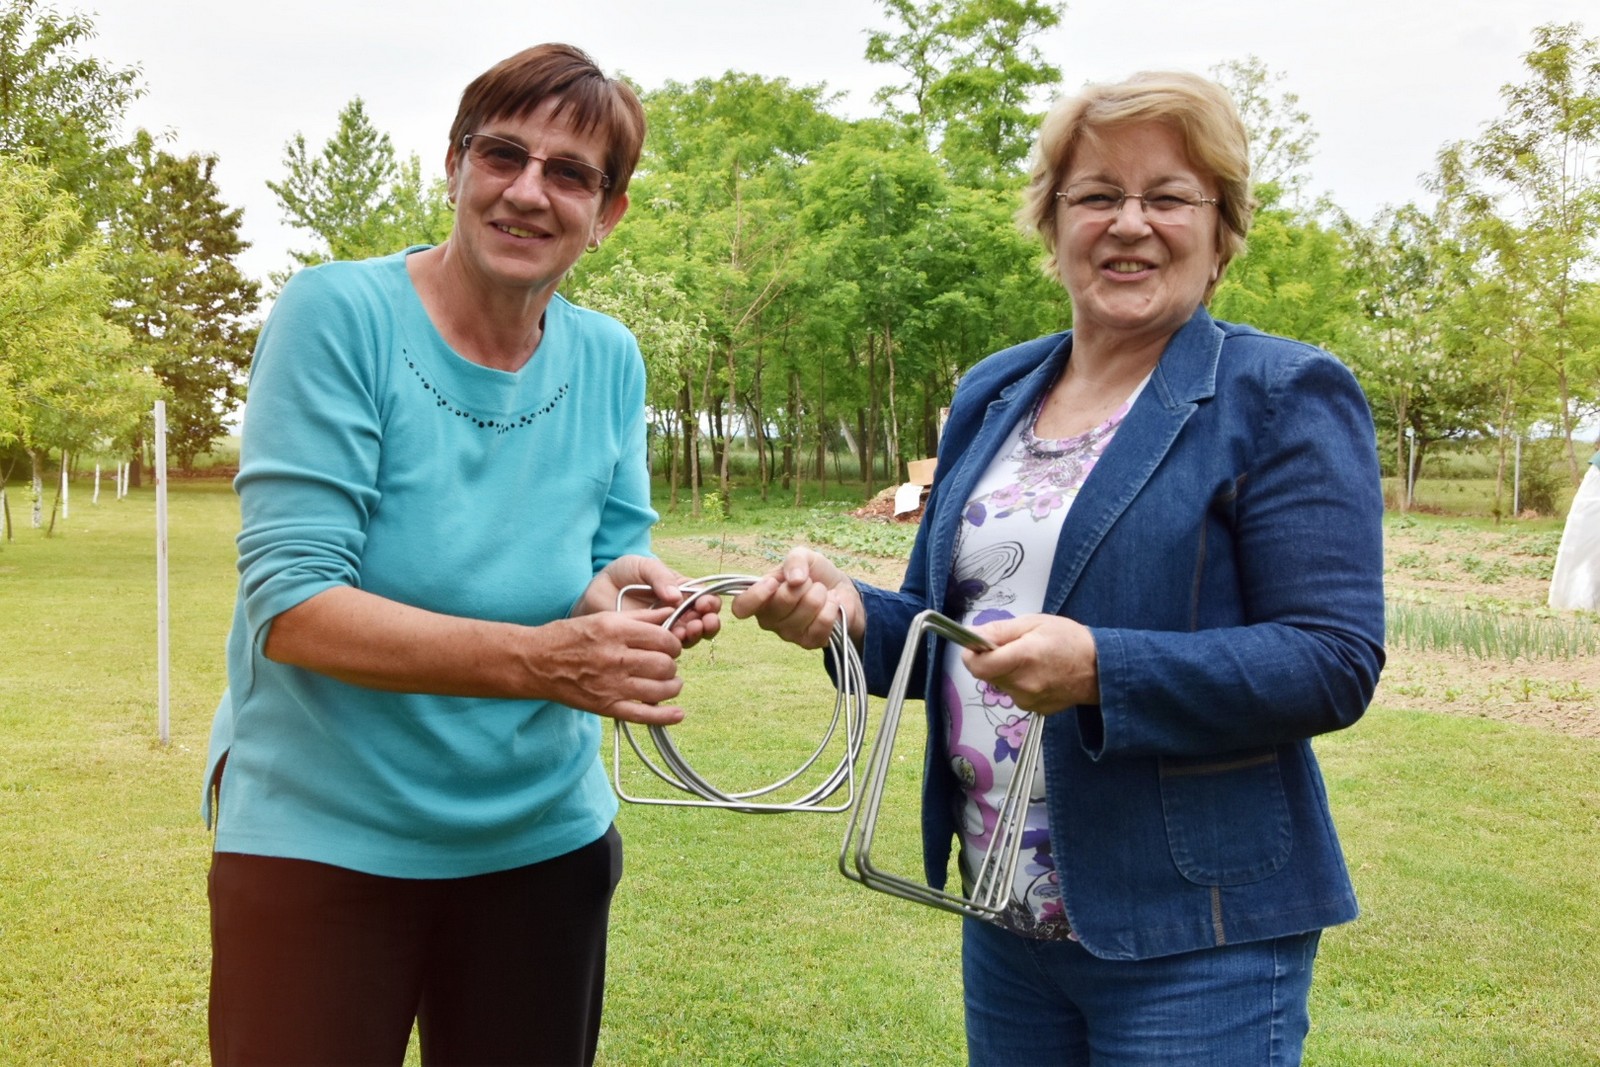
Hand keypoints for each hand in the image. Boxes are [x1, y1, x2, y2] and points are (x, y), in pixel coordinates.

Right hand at [535, 607, 693, 725]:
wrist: (535, 662)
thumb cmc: (568, 637)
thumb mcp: (602, 618)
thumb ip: (639, 617)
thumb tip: (669, 611)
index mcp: (616, 631)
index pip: (663, 638)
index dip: (673, 642)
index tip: (669, 645)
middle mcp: (615, 658)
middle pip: (665, 664)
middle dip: (672, 663)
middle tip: (666, 663)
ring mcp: (611, 684)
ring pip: (660, 688)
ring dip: (672, 685)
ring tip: (670, 682)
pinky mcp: (606, 706)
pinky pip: (643, 714)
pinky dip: (665, 716)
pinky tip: (678, 713)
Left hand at [577, 555, 721, 647]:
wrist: (595, 592)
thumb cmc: (622, 574)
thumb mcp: (643, 566)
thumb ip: (660, 576)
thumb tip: (677, 597)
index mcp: (682, 590)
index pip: (705, 597)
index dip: (710, 602)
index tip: (704, 603)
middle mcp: (680, 610)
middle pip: (704, 620)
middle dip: (708, 621)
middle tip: (702, 620)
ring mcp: (668, 628)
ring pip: (692, 636)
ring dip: (697, 634)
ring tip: (690, 629)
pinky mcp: (653, 642)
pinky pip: (671, 648)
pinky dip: (678, 645)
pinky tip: (675, 639)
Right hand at [730, 547, 863, 649]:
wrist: (840, 589)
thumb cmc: (814, 574)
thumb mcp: (802, 556)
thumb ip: (794, 560)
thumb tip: (794, 579)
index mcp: (760, 598)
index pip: (741, 607)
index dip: (756, 595)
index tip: (774, 582)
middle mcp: (769, 620)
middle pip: (782, 602)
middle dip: (803, 584)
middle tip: (809, 582)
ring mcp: (788, 634)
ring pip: (806, 610)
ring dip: (820, 594)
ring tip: (821, 592)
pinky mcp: (809, 643)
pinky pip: (822, 622)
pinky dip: (832, 606)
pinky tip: (831, 603)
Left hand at [963, 614, 1098, 714]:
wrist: (1100, 669)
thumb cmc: (1069, 640)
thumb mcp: (1034, 623)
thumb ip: (999, 630)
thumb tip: (971, 635)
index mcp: (1022, 658)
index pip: (977, 666)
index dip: (972, 654)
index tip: (979, 645)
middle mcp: (1023, 684)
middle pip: (986, 674)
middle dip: (992, 660)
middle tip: (1014, 646)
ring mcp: (1028, 700)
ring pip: (1000, 684)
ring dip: (1006, 671)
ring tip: (1030, 659)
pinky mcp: (1034, 709)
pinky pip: (1014, 694)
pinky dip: (1019, 683)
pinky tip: (1038, 673)